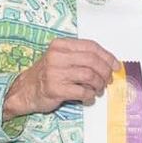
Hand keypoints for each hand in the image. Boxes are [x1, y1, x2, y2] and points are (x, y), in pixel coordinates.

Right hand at [4, 39, 119, 118]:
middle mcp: (57, 56)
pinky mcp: (55, 89)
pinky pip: (82, 92)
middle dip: (105, 72)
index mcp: (60, 45)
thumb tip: (109, 64)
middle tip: (107, 80)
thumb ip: (81, 57)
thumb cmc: (48, 74)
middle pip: (92, 61)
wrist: (26, 90)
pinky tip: (88, 97)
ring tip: (97, 89)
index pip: (91, 46)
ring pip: (89, 76)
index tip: (116, 66)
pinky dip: (90, 95)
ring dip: (99, 85)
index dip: (107, 56)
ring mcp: (55, 73)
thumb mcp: (62, 58)